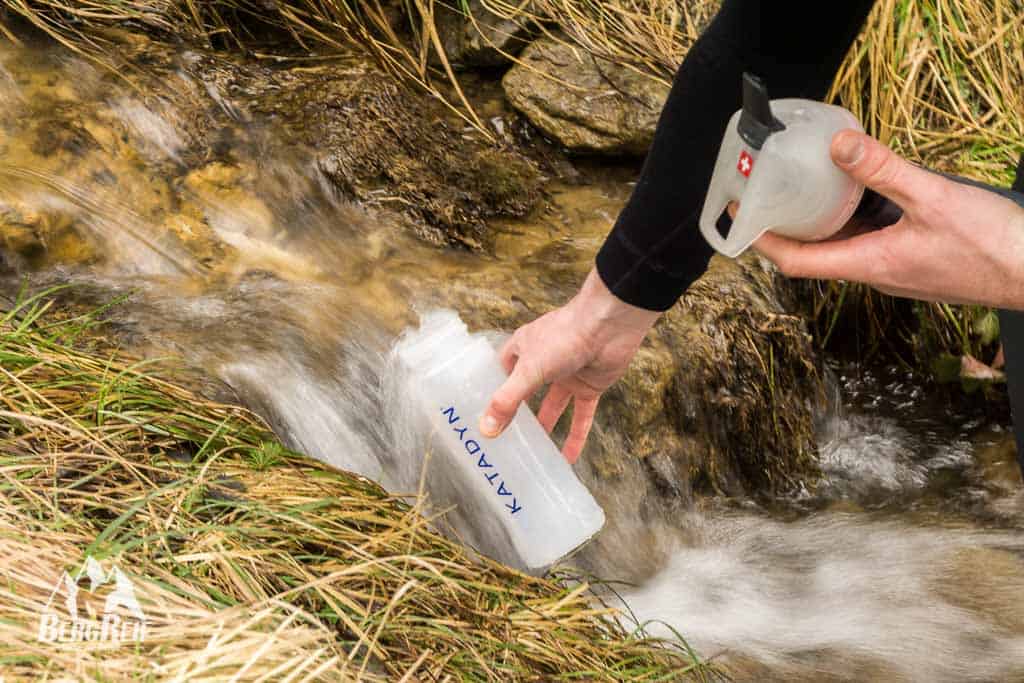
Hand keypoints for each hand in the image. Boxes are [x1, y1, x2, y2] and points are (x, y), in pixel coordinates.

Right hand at [478, 269, 660, 462]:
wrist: (609, 327)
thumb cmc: (565, 336)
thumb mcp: (529, 370)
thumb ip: (507, 401)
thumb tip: (486, 430)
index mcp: (523, 349)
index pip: (502, 374)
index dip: (493, 393)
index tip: (483, 417)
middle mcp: (544, 362)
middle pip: (526, 394)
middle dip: (518, 415)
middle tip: (505, 440)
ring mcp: (567, 375)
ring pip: (553, 406)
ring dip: (545, 427)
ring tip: (533, 454)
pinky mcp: (589, 386)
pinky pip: (580, 416)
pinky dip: (576, 436)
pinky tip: (569, 458)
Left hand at [752, 130, 1023, 309]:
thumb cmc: (992, 245)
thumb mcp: (934, 197)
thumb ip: (884, 170)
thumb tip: (838, 146)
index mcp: (869, 264)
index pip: (796, 262)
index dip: (762, 242)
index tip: (740, 219)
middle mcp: (876, 273)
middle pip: (816, 253)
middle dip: (789, 225)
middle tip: (769, 193)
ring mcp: (896, 271)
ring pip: (846, 246)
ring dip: (824, 220)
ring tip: (807, 185)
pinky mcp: (914, 263)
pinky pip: (872, 242)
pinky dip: (857, 220)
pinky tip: (865, 194)